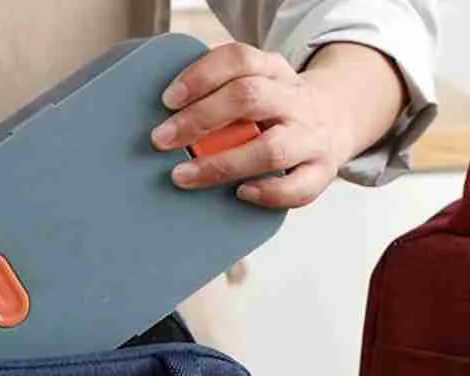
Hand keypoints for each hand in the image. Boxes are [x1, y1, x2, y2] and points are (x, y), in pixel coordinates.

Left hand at [150, 43, 354, 208]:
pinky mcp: (321, 171)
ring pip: (270, 149)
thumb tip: (166, 116)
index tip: (168, 100)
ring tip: (185, 176)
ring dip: (222, 165)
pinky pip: (296, 188)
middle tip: (162, 139)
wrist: (337, 119)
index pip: (239, 59)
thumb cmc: (277, 110)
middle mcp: (294, 101)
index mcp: (275, 71)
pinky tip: (239, 193)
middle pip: (249, 99)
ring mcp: (310, 137)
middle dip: (200, 119)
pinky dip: (267, 193)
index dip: (201, 77)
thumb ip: (220, 92)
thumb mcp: (256, 84)